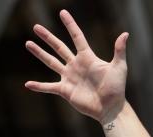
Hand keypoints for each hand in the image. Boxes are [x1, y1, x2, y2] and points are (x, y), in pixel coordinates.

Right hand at [25, 9, 127, 125]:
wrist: (111, 108)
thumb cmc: (116, 88)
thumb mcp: (119, 67)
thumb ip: (119, 50)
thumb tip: (125, 34)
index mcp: (87, 58)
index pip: (76, 37)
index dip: (70, 25)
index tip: (62, 12)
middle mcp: (76, 65)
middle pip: (59, 47)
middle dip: (47, 37)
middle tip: (36, 27)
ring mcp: (69, 77)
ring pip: (51, 62)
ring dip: (39, 53)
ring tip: (28, 43)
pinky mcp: (65, 91)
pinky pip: (49, 87)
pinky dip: (38, 86)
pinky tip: (27, 84)